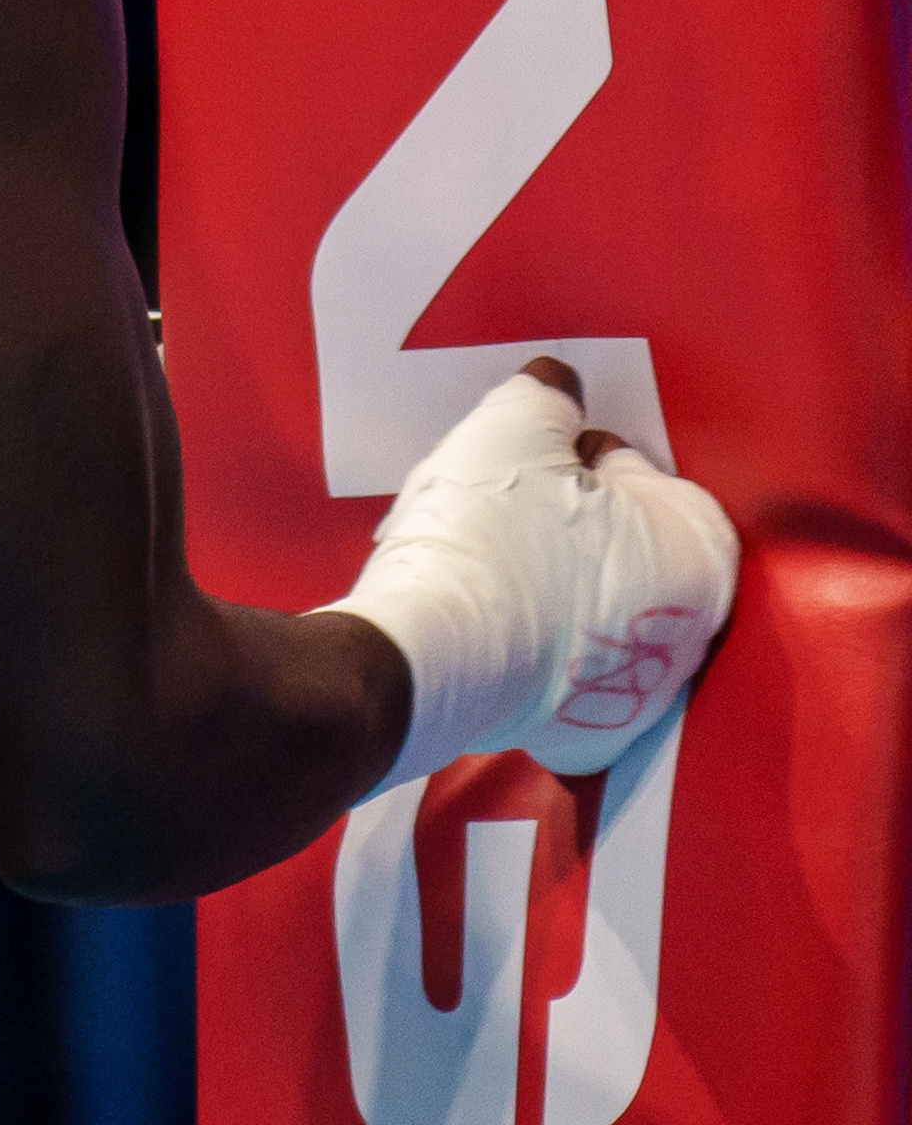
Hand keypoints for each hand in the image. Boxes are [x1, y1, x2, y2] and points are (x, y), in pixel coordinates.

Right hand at [352, 368, 740, 788]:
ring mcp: (635, 695)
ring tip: (494, 556)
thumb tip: (557, 389)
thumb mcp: (514, 427)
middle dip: (582, 522)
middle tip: (516, 500)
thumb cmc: (488, 535)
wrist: (425, 657)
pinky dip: (540, 645)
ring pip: (601, 614)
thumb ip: (550, 397)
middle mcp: (688, 634)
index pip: (656, 480)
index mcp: (698, 553)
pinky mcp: (580, 735)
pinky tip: (492, 618)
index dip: (595, 458)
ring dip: (560, 583)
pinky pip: (567, 670)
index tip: (547, 457)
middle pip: (634, 550)